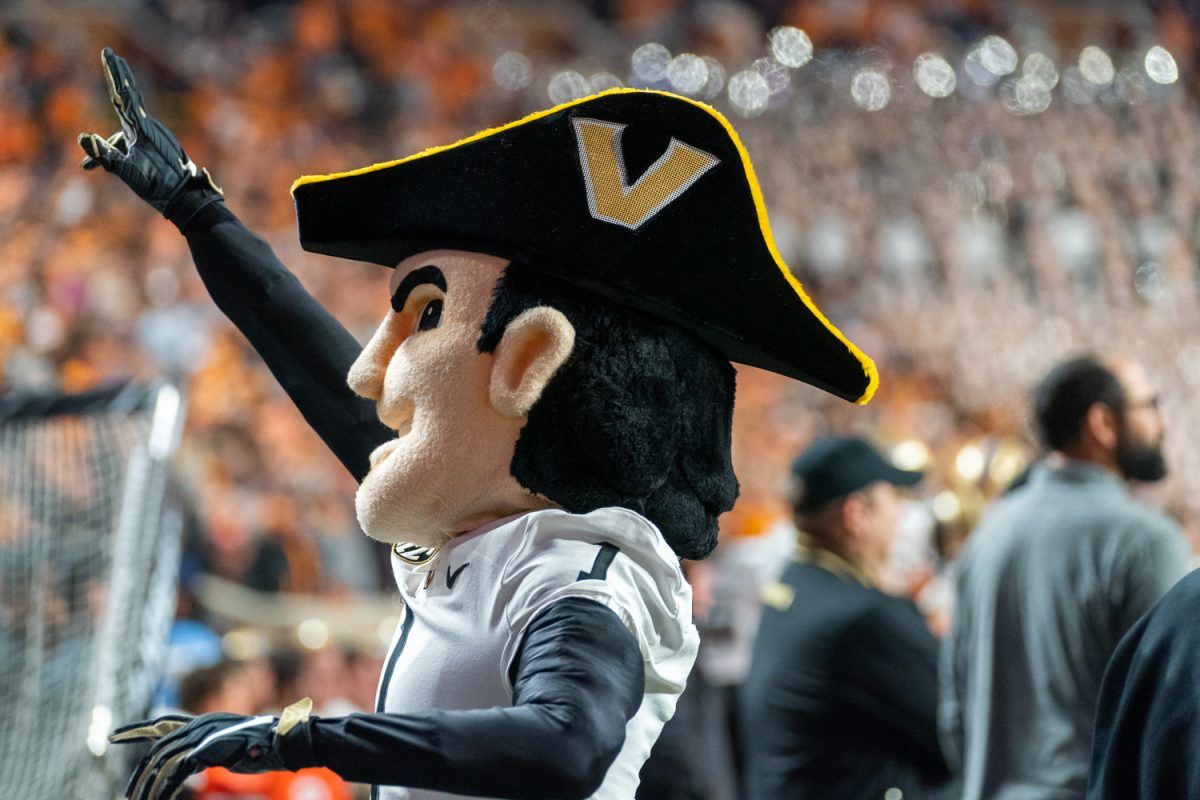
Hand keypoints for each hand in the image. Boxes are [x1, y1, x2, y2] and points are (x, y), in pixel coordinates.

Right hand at [78, 47, 221, 218]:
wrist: (186, 197)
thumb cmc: (158, 185)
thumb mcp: (127, 171)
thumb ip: (104, 155)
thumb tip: (83, 138)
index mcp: (140, 128)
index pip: (123, 95)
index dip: (115, 74)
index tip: (109, 53)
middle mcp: (147, 127)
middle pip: (128, 97)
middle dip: (116, 77)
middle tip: (110, 53)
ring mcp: (152, 136)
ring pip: (122, 129)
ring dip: (106, 141)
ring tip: (88, 165)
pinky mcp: (154, 147)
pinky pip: (128, 143)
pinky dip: (112, 151)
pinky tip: (91, 168)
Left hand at [109, 698, 312, 799]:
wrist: (285, 741)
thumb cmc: (262, 746)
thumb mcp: (229, 745)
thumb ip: (207, 747)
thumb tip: (189, 760)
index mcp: (202, 722)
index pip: (161, 723)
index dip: (135, 729)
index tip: (112, 736)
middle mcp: (199, 725)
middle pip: (157, 748)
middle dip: (139, 773)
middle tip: (129, 794)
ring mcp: (203, 735)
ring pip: (163, 760)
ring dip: (149, 785)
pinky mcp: (208, 750)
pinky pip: (177, 771)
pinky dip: (164, 787)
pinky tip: (158, 799)